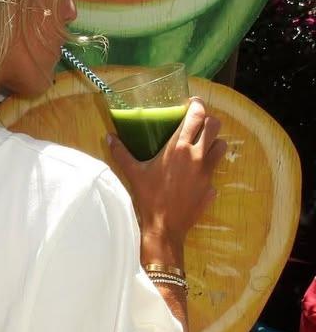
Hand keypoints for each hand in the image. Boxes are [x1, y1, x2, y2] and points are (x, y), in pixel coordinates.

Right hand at [107, 97, 227, 243]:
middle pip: (215, 126)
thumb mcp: (133, 173)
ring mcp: (207, 173)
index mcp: (179, 148)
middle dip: (208, 120)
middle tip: (197, 123)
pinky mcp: (211, 188)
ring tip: (202, 145)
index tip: (192, 103)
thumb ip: (121, 152)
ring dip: (214, 142)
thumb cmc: (148, 197)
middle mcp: (197, 156)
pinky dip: (208, 169)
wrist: (164, 227)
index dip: (197, 105)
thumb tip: (109, 137)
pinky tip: (196, 175)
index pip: (197, 116)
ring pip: (222, 146)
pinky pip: (215, 172)